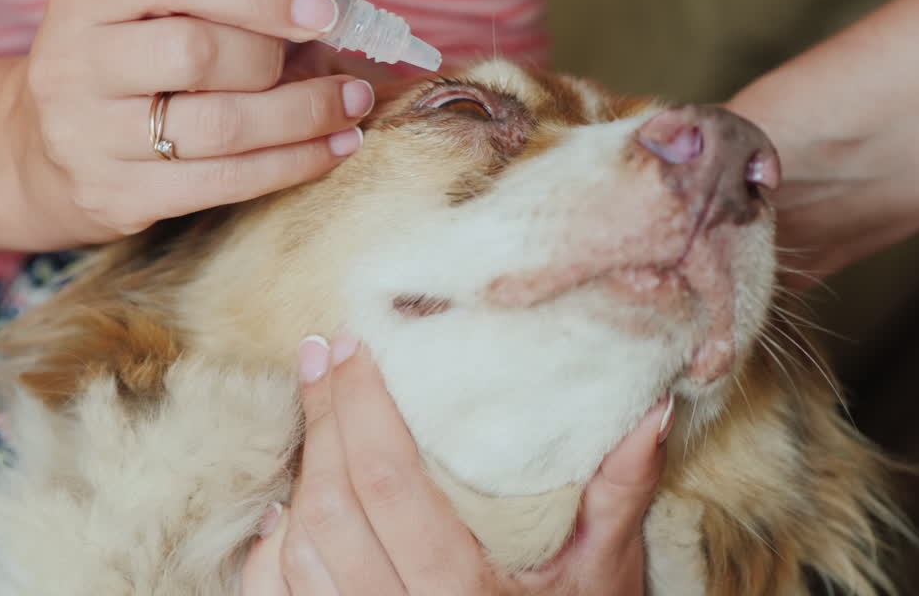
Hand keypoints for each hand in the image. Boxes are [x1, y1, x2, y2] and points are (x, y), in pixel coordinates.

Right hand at [0, 0, 374, 248]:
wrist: (42, 152)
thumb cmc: (130, 59)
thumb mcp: (166, 1)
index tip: (322, 9)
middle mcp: (75, 63)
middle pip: (197, 55)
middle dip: (279, 60)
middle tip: (333, 64)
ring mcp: (88, 137)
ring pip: (218, 127)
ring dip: (303, 117)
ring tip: (353, 106)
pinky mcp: (116, 196)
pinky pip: (222, 182)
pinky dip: (291, 164)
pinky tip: (333, 149)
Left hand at [242, 333, 670, 594]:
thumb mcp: (607, 570)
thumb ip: (619, 491)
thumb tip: (647, 408)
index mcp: (465, 595)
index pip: (390, 485)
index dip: (361, 408)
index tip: (353, 347)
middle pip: (330, 510)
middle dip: (321, 422)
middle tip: (322, 356)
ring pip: (296, 551)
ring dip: (301, 474)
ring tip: (318, 412)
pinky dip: (271, 547)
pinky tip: (287, 505)